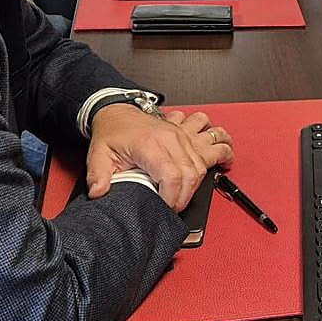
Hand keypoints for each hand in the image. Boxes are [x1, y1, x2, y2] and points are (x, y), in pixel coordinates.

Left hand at [86, 105, 232, 211]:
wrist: (117, 111)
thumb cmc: (112, 133)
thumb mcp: (98, 155)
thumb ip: (98, 177)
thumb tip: (99, 193)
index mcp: (150, 145)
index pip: (172, 177)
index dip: (172, 199)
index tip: (165, 209)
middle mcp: (171, 138)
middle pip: (191, 174)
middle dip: (185, 197)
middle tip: (174, 208)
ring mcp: (181, 134)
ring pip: (202, 162)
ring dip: (200, 181)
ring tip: (193, 195)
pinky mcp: (186, 134)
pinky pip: (210, 142)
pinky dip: (220, 152)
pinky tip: (223, 159)